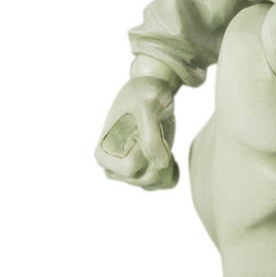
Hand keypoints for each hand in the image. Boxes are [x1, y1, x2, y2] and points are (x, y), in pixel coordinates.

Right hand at [95, 75, 178, 190]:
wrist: (151, 92)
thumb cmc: (145, 96)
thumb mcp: (147, 108)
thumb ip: (151, 136)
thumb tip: (160, 164)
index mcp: (103, 153)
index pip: (131, 169)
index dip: (148, 151)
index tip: (149, 129)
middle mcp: (112, 167)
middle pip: (145, 180)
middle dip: (159, 159)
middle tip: (159, 134)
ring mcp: (128, 171)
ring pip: (154, 184)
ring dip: (166, 165)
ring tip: (162, 140)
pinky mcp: (143, 171)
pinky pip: (163, 184)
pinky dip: (172, 171)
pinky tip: (169, 152)